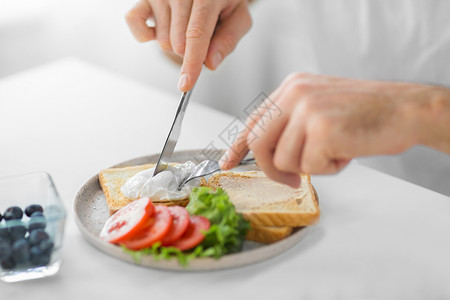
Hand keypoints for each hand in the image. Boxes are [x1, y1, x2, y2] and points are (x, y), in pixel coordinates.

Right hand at [126, 0, 251, 90]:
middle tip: (202, 38)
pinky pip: (135, 23)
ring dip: (175, 44)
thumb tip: (210, 63)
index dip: (191, 62)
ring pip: (163, 40)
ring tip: (186, 25)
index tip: (186, 84)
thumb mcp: (238, 17)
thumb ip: (228, 40)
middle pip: (179, 43)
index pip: (196, 34)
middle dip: (191, 53)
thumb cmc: (223, 1)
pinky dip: (145, 35)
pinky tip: (160, 30)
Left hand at [219, 73, 449, 186]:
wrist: (405, 108)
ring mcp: (307, 110)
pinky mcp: (322, 129)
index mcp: (291, 87)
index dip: (237, 145)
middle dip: (272, 169)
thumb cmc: (365, 112)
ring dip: (310, 166)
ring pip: (284, 160)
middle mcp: (295, 94)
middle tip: (289, 179)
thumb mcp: (319, 106)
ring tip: (334, 151)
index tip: (227, 162)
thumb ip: (292, 124)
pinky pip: (310, 166)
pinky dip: (328, 168)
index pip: (253, 120)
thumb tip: (271, 155)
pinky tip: (345, 152)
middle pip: (259, 143)